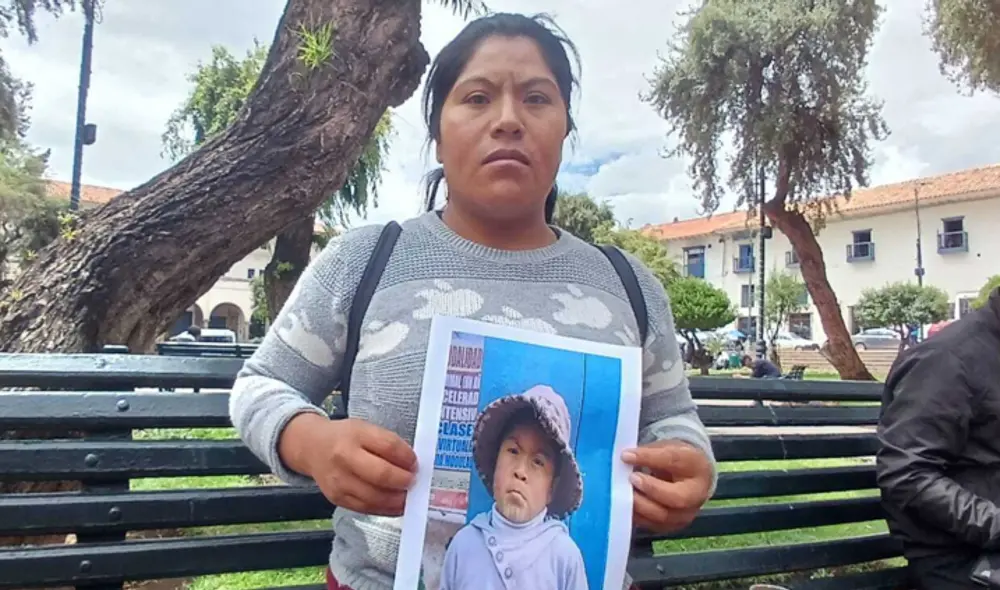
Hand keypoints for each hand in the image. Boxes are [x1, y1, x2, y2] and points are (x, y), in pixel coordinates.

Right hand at [280, 413, 416, 516]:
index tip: (416, 463)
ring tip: (409, 496)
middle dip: (403, 481)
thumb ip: (388, 444)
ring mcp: (339, 482)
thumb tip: (412, 465)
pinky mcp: (337, 499)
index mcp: (355, 435)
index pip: (388, 446)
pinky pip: (366, 508)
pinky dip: (386, 509)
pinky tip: (397, 505)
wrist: (312, 448)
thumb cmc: (346, 438)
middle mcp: (344, 458)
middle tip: (414, 481)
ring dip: (397, 499)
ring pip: (375, 497)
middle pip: (381, 475)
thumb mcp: (366, 429)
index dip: (407, 457)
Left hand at [621, 440, 712, 532]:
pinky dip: (636, 515)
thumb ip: (647, 453)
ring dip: (639, 505)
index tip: (626, 455)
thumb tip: (625, 458)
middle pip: (676, 497)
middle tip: (631, 479)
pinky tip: (624, 504)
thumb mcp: (665, 449)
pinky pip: (652, 525)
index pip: (673, 460)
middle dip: (651, 489)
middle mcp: (696, 493)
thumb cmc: (675, 461)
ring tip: (623, 493)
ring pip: (663, 516)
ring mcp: (686, 514)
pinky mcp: (672, 526)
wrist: (691, 479)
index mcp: (695, 465)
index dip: (648, 458)